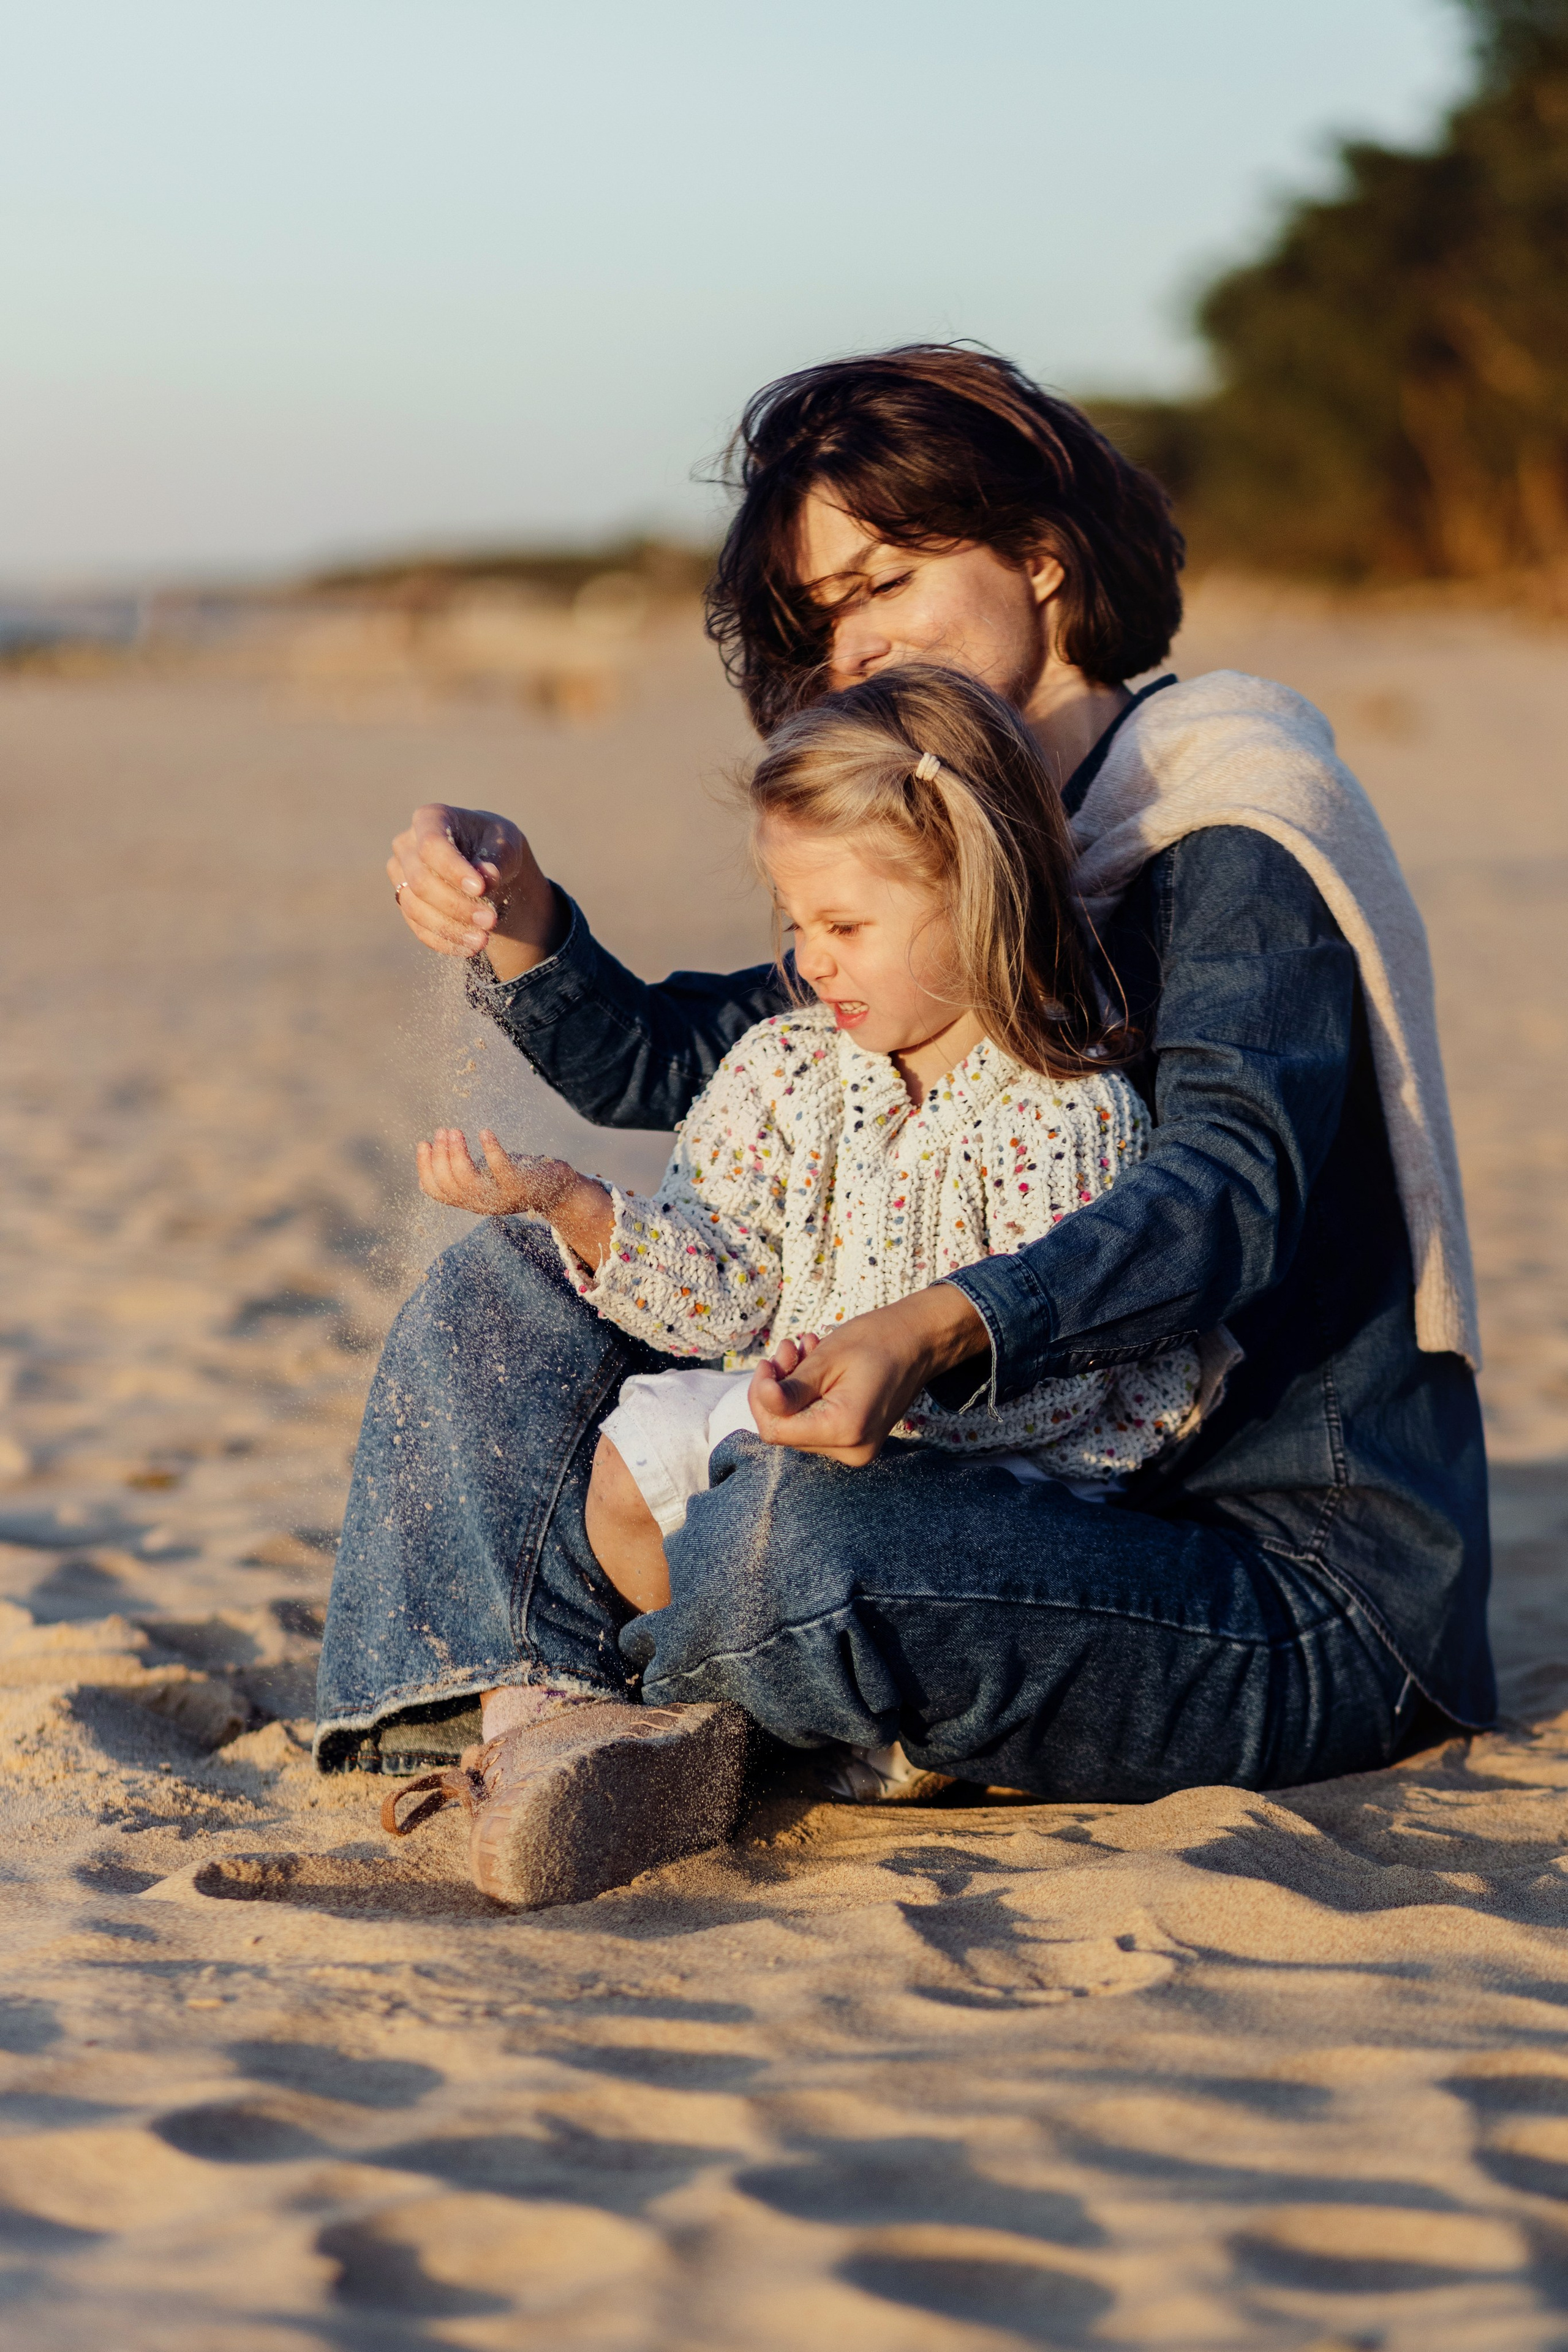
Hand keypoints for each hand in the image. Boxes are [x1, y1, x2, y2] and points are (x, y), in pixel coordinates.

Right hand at [387, 804, 564, 978]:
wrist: (484, 862)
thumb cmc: (494, 845)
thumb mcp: (505, 844)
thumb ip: (497, 859)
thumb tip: (487, 878)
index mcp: (430, 819)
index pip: (432, 845)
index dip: (453, 870)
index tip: (481, 890)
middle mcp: (406, 845)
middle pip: (420, 881)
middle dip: (456, 905)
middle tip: (491, 921)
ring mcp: (401, 875)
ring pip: (415, 908)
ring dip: (450, 928)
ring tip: (483, 940)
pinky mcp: (405, 902)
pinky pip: (418, 927)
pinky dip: (443, 941)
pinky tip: (469, 948)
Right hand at [416, 1130, 615, 1265]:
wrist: (557, 1189)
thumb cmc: (517, 1175)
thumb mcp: (486, 1172)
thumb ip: (464, 1165)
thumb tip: (436, 1142)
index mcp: (469, 1200)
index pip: (436, 1191)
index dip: (424, 1167)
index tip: (423, 1142)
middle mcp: (482, 1204)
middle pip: (449, 1184)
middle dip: (440, 1156)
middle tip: (443, 1131)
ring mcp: (501, 1198)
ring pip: (468, 1180)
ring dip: (457, 1153)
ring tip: (456, 1131)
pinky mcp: (520, 1188)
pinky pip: (501, 1171)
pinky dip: (491, 1150)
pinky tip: (485, 1132)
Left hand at [747, 1285, 989, 1465]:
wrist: (919, 1342)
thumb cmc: (877, 1341)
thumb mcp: (826, 1360)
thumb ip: (790, 1389)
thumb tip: (762, 1402)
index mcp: (845, 1429)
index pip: (776, 1430)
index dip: (761, 1397)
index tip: (768, 1364)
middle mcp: (851, 1450)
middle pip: (785, 1430)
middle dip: (777, 1389)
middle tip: (788, 1351)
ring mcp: (855, 1450)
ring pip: (798, 1426)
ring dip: (792, 1388)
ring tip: (804, 1351)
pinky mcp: (855, 1442)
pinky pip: (815, 1424)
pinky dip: (808, 1396)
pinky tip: (816, 1367)